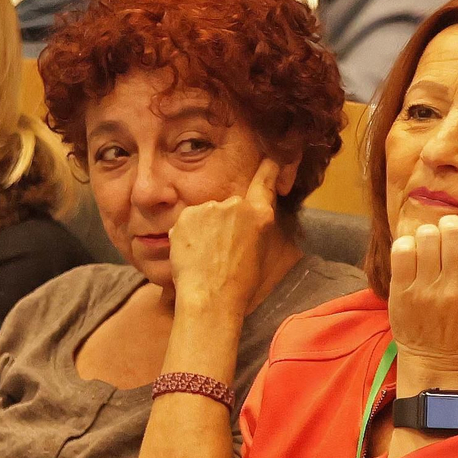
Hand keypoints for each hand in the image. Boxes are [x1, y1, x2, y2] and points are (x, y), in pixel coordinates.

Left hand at [168, 158, 281, 317]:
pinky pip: (187, 221)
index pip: (266, 180)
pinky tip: (191, 253)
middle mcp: (237, 204)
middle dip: (224, 221)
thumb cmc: (238, 286)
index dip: (269, 168)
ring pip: (206, 213)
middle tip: (220, 249)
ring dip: (204, 227)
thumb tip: (246, 219)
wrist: (209, 299)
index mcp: (260, 214)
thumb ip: (254, 227)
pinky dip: (187, 233)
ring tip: (204, 255)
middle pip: (231, 204)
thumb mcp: (259, 252)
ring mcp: (210, 207)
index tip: (271, 158)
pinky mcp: (187, 214)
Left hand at [387, 214, 457, 372]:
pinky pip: (402, 250)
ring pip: (426, 235)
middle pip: (451, 229)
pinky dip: (406, 245)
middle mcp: (456, 283)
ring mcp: (427, 288)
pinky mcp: (402, 291)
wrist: (436, 360)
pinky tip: (411, 255)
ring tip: (426, 248)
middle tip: (444, 237)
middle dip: (447, 225)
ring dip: (426, 235)